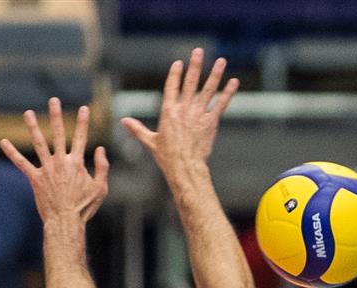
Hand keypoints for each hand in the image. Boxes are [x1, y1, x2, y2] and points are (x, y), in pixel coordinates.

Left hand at [1, 99, 107, 224]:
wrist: (66, 221)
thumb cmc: (85, 206)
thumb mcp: (101, 188)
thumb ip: (102, 167)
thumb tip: (100, 150)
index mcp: (77, 163)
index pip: (81, 138)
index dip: (83, 122)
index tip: (83, 108)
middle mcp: (61, 162)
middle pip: (58, 134)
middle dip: (56, 116)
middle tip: (53, 100)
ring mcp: (46, 169)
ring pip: (38, 143)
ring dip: (33, 127)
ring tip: (28, 113)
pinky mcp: (35, 179)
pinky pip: (21, 163)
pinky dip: (12, 153)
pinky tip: (3, 142)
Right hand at [120, 47, 238, 176]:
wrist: (184, 167)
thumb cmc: (167, 157)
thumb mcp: (150, 141)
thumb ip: (137, 129)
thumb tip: (123, 121)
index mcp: (168, 112)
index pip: (171, 87)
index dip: (175, 74)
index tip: (178, 63)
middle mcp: (183, 110)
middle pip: (190, 83)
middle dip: (194, 65)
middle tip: (198, 50)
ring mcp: (198, 115)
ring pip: (207, 90)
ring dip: (214, 74)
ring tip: (220, 61)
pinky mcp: (210, 123)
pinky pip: (220, 105)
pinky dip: (228, 93)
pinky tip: (234, 82)